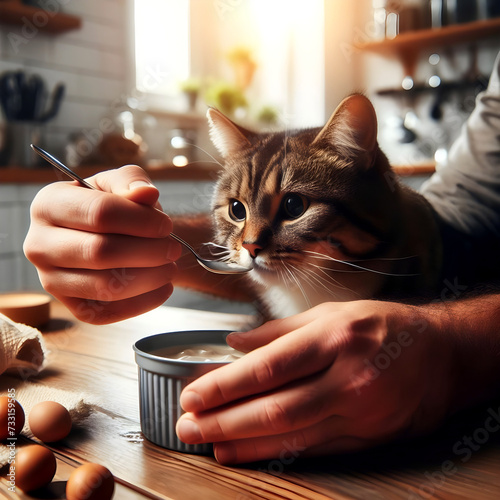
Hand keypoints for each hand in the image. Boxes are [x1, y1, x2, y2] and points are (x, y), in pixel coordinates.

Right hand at [24, 165, 181, 323]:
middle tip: (173, 249)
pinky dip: (144, 303)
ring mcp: (51, 281)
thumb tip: (146, 194)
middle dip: (148, 251)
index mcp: (48, 205)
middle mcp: (40, 245)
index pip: (99, 213)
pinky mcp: (73, 307)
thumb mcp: (119, 182)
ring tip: (170, 267)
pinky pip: (109, 313)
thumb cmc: (113, 205)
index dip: (141, 221)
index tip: (166, 225)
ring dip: (149, 277)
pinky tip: (164, 287)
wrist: (109, 235)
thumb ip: (132, 181)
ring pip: (106, 286)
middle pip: (101, 252)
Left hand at [176, 300, 454, 463]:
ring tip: (208, 442)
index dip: (226, 385)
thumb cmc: (382, 325)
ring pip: (292, 436)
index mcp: (335, 337)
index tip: (193, 394)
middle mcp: (348, 377)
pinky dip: (277, 454)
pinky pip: (315, 450)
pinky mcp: (368, 437)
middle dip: (224, 420)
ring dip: (243, 443)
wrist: (441, 353)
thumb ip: (279, 331)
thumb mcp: (331, 313)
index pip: (269, 367)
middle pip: (275, 408)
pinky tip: (248, 453)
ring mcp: (361, 412)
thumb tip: (235, 344)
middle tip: (188, 425)